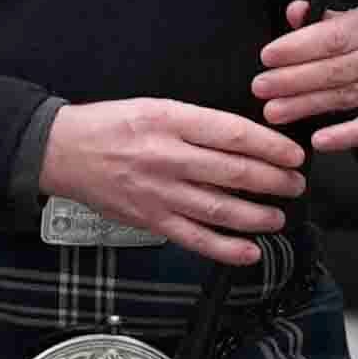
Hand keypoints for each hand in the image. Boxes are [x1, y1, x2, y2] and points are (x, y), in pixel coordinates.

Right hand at [38, 97, 304, 265]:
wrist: (62, 152)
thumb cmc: (111, 125)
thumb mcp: (156, 107)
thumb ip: (198, 123)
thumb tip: (245, 141)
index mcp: (171, 121)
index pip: (234, 134)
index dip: (271, 147)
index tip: (293, 155)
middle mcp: (168, 157)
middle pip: (234, 173)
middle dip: (274, 181)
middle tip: (295, 184)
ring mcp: (159, 193)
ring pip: (220, 209)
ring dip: (257, 216)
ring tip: (278, 216)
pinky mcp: (150, 220)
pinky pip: (194, 239)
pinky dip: (225, 249)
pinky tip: (249, 251)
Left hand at [254, 0, 357, 153]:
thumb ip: (333, 16)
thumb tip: (295, 13)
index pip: (336, 35)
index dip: (299, 48)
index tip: (268, 57)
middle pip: (339, 68)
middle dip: (294, 79)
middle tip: (261, 87)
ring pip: (349, 96)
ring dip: (307, 105)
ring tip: (275, 110)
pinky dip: (347, 135)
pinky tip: (320, 140)